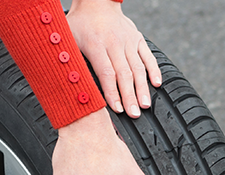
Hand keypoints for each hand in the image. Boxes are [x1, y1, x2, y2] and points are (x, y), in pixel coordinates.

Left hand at [67, 0, 161, 117]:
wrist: (96, 1)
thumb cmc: (80, 22)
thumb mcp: (68, 38)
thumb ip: (72, 60)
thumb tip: (71, 84)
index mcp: (96, 45)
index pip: (107, 73)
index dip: (112, 92)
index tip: (117, 108)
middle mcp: (115, 43)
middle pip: (125, 74)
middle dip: (130, 96)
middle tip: (135, 114)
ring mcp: (128, 41)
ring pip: (138, 68)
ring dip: (142, 88)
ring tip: (145, 105)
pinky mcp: (137, 38)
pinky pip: (148, 56)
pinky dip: (154, 70)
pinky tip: (157, 84)